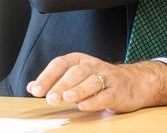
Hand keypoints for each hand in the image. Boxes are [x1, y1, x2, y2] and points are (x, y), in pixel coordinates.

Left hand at [26, 52, 166, 112]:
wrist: (134, 83)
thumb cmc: (101, 81)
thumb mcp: (77, 77)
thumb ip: (55, 81)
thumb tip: (31, 86)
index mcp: (80, 61)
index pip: (61, 64)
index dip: (48, 76)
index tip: (36, 90)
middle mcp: (93, 66)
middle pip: (76, 72)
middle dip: (62, 85)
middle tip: (50, 98)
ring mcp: (107, 77)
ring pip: (91, 81)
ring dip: (78, 90)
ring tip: (66, 98)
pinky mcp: (118, 90)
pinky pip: (106, 94)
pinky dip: (95, 100)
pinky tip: (85, 106)